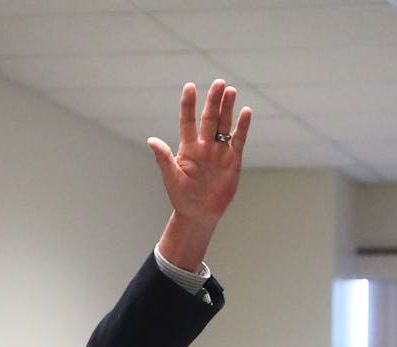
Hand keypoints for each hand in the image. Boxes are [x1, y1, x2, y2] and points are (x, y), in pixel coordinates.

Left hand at [151, 79, 250, 271]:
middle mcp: (204, 146)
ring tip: (230, 90)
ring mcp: (219, 151)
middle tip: (219, 82)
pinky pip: (238, 140)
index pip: (188, 121)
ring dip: (227, 108)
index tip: (190, 86)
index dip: (189, 105)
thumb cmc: (181, 197)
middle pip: (209, 118)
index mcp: (187, 148)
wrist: (199, 214)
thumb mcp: (171, 177)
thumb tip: (151, 140)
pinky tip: (245, 112)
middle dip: (213, 101)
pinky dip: (242, 127)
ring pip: (224, 125)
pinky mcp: (233, 160)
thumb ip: (163, 158)